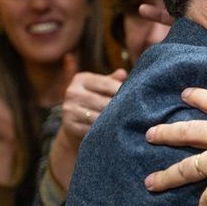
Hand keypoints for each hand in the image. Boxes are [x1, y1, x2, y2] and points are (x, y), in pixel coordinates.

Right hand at [49, 54, 126, 190]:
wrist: (74, 122)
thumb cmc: (95, 100)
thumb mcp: (101, 87)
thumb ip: (112, 80)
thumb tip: (123, 73)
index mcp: (81, 79)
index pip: (106, 83)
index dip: (122, 90)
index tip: (138, 97)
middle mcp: (72, 92)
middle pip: (103, 101)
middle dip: (120, 108)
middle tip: (138, 113)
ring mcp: (69, 110)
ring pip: (99, 117)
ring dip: (115, 121)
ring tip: (130, 123)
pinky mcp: (69, 125)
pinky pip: (92, 129)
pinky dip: (105, 131)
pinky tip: (116, 132)